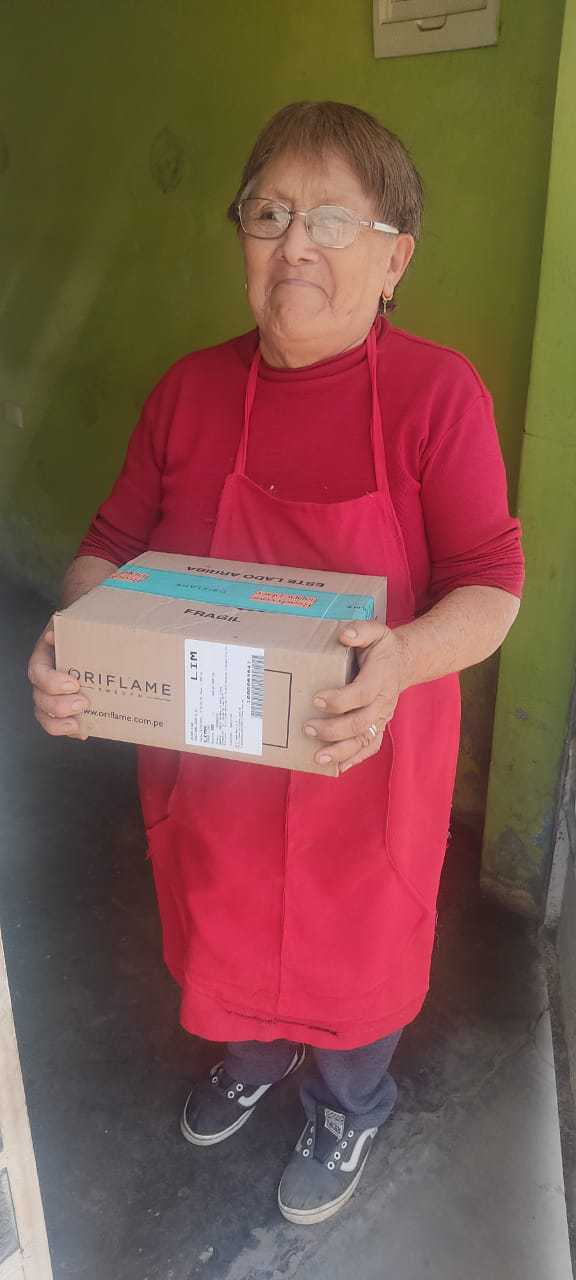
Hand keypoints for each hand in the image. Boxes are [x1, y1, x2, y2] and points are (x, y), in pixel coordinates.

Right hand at [28, 622, 89, 738]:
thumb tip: (52, 637)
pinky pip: (61, 724)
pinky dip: (71, 731)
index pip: (38, 673)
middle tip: (83, 703)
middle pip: (40, 699)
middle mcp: (44, 680)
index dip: (52, 682)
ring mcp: (53, 696)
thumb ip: (64, 627)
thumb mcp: (71, 624)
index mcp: (43, 659)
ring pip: (45, 716)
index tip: (73, 683)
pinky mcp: (66, 708)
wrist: (90, 636)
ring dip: (59, 724)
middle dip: (59, 706)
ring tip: (77, 725)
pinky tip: (84, 732)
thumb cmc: (79, 631)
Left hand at [303, 620, 406, 773]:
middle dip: (333, 729)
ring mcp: (382, 718)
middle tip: (307, 728)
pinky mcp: (379, 727)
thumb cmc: (382, 648)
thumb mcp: (375, 631)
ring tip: (318, 757)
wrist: (403, 663)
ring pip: (364, 741)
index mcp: (381, 678)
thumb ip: (361, 630)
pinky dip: (354, 760)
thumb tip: (344, 635)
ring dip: (341, 751)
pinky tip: (336, 768)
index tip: (316, 699)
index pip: (361, 694)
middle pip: (360, 723)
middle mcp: (383, 702)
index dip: (340, 700)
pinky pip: (369, 748)